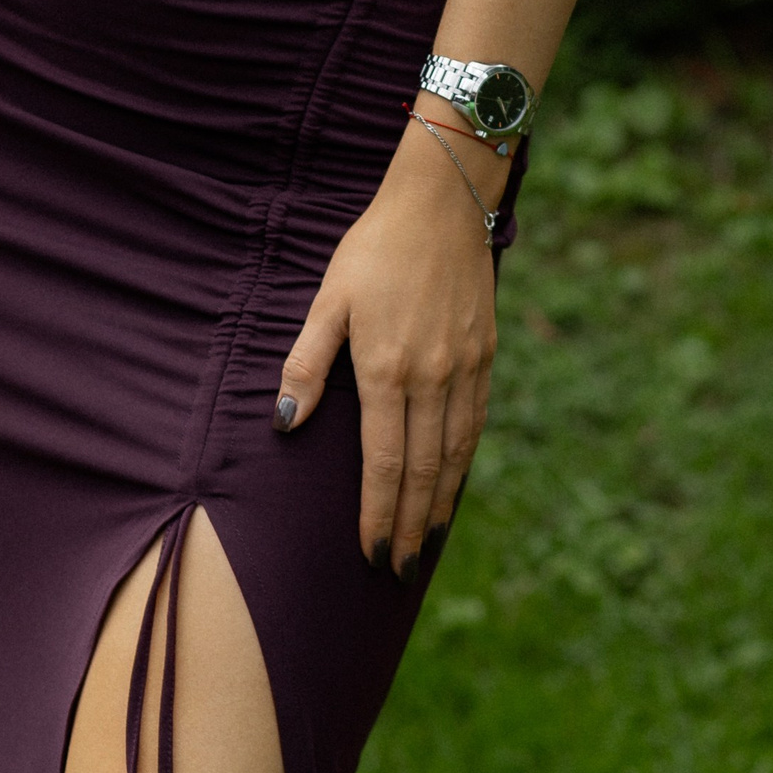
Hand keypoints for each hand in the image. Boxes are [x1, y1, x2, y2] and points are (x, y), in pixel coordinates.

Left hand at [273, 110, 504, 577]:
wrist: (442, 203)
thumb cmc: (373, 249)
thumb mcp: (329, 299)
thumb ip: (307, 363)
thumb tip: (287, 422)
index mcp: (386, 369)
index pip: (382, 463)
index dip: (376, 513)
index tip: (369, 552)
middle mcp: (431, 377)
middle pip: (422, 471)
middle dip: (408, 526)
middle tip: (397, 569)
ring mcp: (464, 368)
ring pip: (455, 454)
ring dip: (440, 504)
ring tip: (426, 541)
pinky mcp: (485, 354)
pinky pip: (476, 422)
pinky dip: (464, 462)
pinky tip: (454, 481)